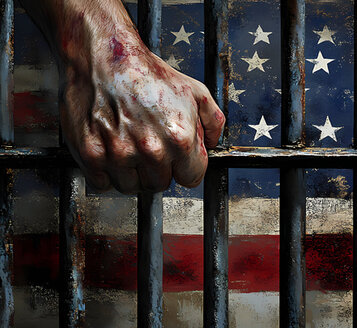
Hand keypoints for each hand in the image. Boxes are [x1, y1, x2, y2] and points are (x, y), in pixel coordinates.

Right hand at [56, 4, 223, 192]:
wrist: (105, 57)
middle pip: (160, 184)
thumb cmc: (148, 73)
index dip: (185, 167)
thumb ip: (213, 122)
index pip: (191, 178)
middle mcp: (151, 150)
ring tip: (128, 147)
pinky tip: (109, 151)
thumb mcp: (196, 92)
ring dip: (131, 174)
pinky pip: (102, 184)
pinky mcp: (90, 154)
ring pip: (131, 188)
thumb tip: (213, 144)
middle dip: (158, 169)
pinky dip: (105, 173)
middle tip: (149, 147)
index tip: (176, 157)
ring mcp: (118, 154)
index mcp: (180, 138)